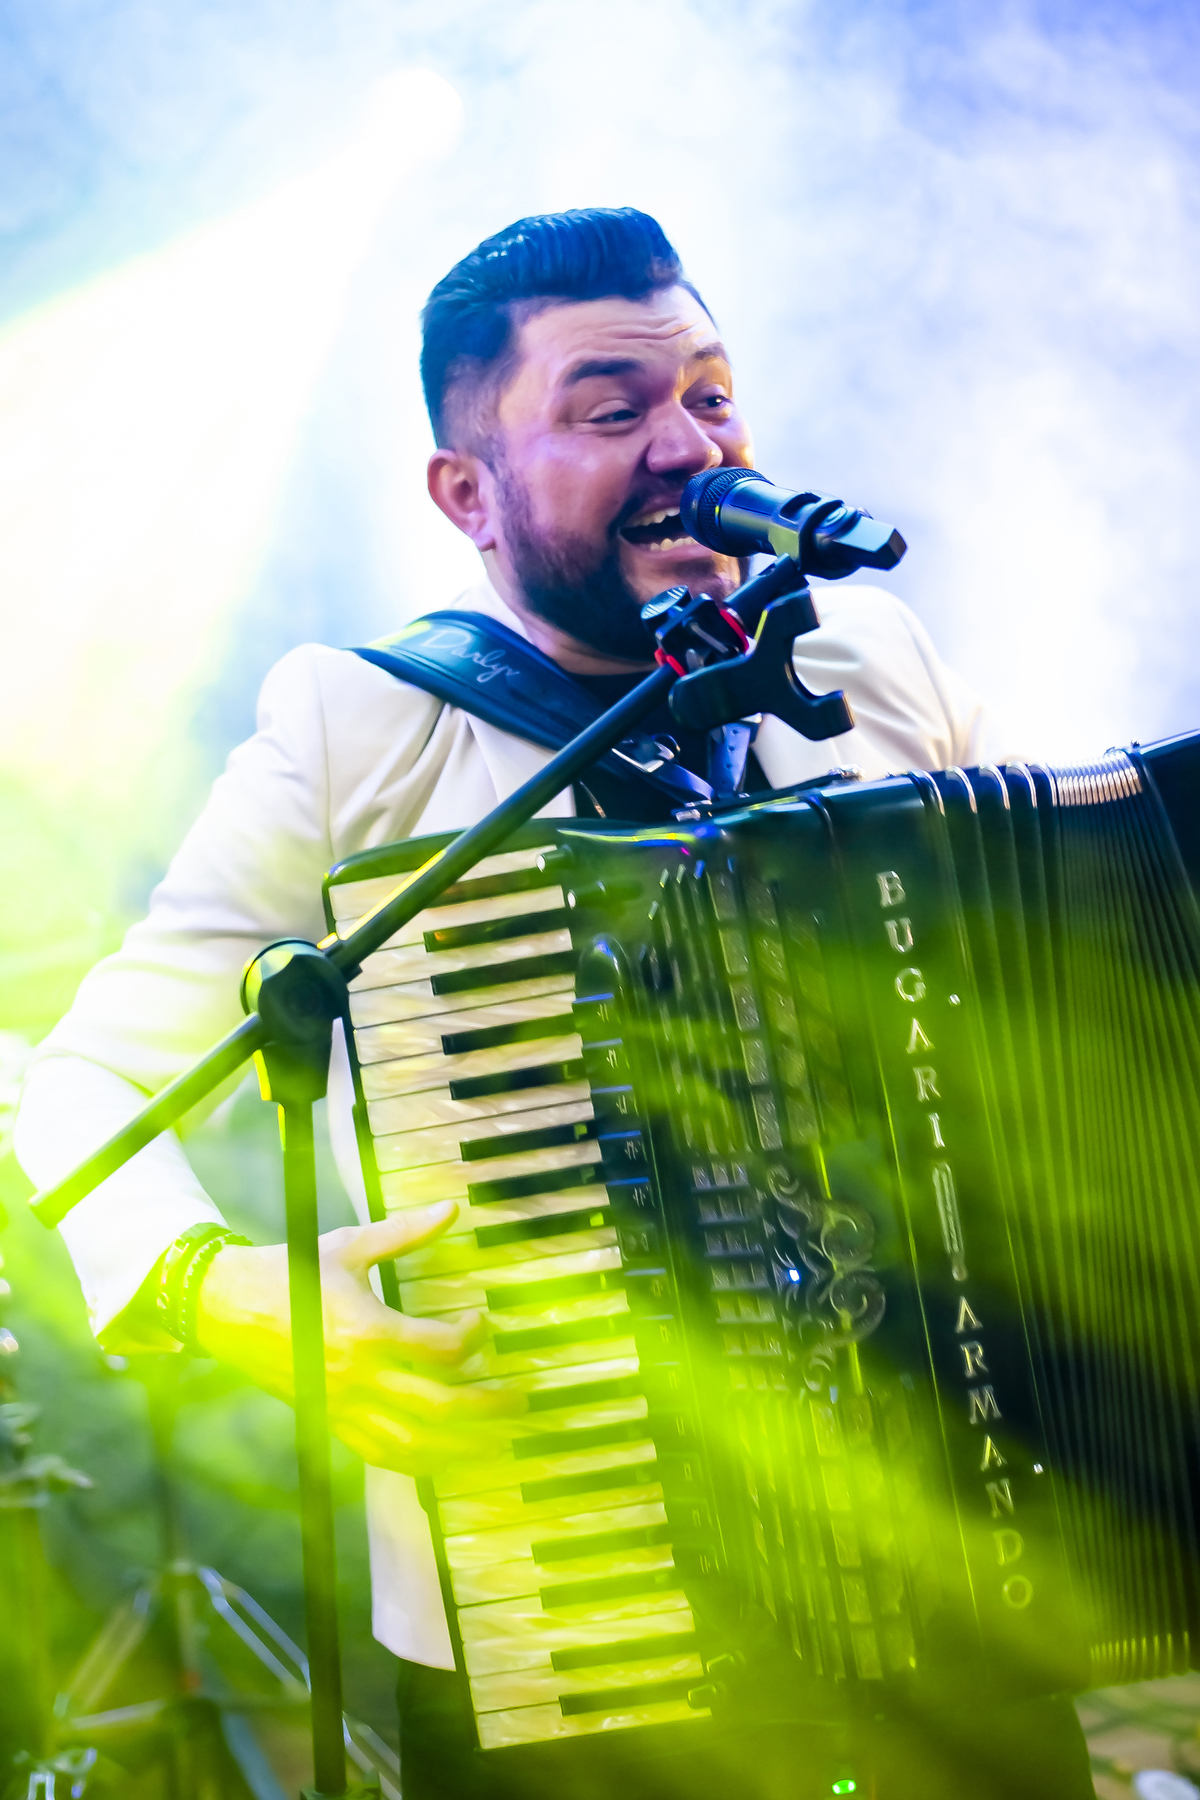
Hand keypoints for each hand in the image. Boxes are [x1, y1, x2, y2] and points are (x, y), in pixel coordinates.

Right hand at [194, 1202, 519, 1474]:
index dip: (473, 1338)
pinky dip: (417, 1460)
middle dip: (487, 1406)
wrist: (226, 1307)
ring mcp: (342, 1407)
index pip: (440, 1350)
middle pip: (439, 1408)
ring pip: (413, 1445)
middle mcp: (358, 1377)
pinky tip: (443, 1455)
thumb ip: (405, 1232)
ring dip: (461, 1446)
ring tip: (496, 1438)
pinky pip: (378, 1454)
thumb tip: (452, 1209)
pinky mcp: (328, 1422)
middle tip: (520, 1398)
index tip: (481, 1322)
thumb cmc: (290, 1271)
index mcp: (367, 1330)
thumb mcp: (350, 1245)